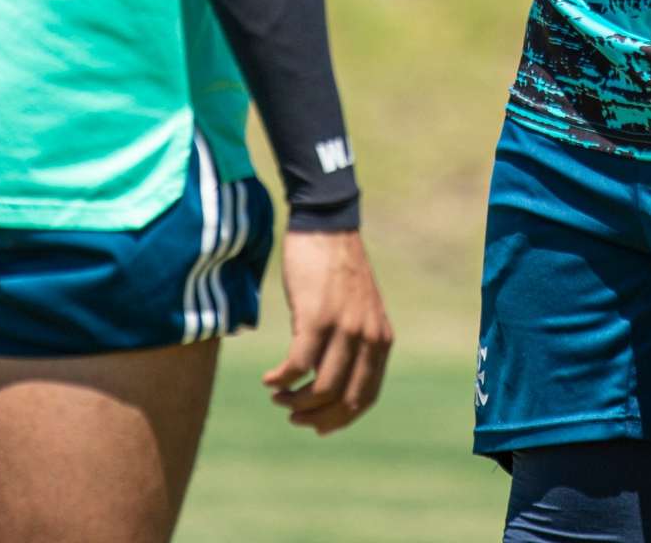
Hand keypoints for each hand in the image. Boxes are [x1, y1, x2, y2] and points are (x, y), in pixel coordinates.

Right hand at [262, 227, 391, 433]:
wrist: (327, 225)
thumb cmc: (336, 269)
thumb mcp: (359, 309)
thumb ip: (356, 341)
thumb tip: (330, 381)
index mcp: (381, 339)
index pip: (366, 396)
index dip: (340, 418)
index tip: (317, 425)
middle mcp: (367, 337)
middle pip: (344, 399)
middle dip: (316, 417)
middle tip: (293, 417)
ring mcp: (343, 328)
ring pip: (320, 388)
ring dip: (295, 401)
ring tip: (278, 397)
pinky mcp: (316, 317)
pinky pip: (297, 366)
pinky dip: (281, 380)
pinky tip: (269, 379)